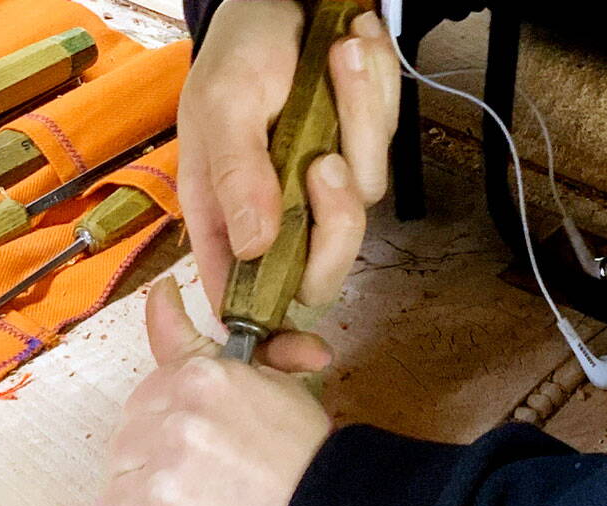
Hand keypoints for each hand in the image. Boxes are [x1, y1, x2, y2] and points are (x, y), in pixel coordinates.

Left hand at [102, 277, 333, 505]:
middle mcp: (173, 426)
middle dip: (155, 482)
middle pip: (125, 457)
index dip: (169, 439)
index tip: (199, 461)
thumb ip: (199, 346)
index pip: (145, 406)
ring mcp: (160, 488)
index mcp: (199, 380)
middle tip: (211, 505)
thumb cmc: (315, 471)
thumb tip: (158, 296)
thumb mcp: (266, 388)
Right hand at [179, 0, 401, 369]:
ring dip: (359, 120)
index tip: (306, 354)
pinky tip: (353, 51)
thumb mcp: (222, 105)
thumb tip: (255, 246)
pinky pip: (384, 150)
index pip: (243, 302)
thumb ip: (234, 176)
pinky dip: (375, 94)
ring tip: (340, 56)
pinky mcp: (359, 156)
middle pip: (322, 267)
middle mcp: (273, 216)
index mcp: (225, 219)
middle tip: (324, 159)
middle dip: (334, 218)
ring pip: (362, 203)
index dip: (271, 338)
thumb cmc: (240, 50)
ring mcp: (319, 190)